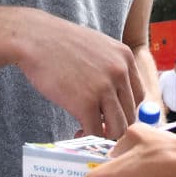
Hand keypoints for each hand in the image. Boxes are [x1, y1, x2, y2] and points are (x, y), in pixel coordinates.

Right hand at [16, 10, 144, 138]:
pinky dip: (89, 138)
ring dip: (105, 135)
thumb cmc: (60, 43)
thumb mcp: (98, 47)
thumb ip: (111, 67)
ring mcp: (105, 87)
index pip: (140, 96)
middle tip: (98, 128)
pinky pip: (96, 132)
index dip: (126, 110)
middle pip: (131, 114)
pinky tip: (78, 132)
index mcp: (125, 57)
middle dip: (115, 125)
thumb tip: (115, 95)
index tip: (111, 116)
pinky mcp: (86, 103)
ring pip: (118, 127)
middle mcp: (120, 72)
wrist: (35, 38)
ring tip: (89, 132)